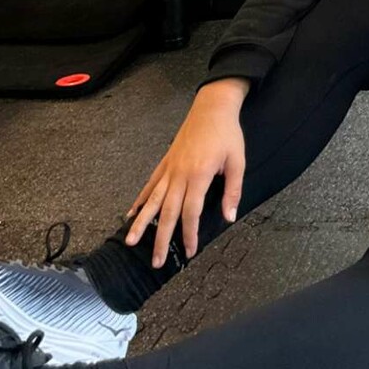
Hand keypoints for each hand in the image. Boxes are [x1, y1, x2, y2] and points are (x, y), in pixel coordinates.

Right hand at [124, 82, 248, 265]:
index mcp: (199, 175)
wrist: (212, 107)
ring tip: (130, 241)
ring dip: (142, 222)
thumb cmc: (227, 134)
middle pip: (168, 212)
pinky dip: (140, 200)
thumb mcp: (237, 161)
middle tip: (155, 261)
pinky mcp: (165, 162)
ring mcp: (170, 168)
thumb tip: (228, 217)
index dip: (189, 234)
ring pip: (153, 200)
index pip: (191, 212)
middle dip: (161, 238)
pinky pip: (150, 185)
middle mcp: (180, 174)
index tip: (188, 252)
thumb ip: (232, 191)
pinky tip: (130, 213)